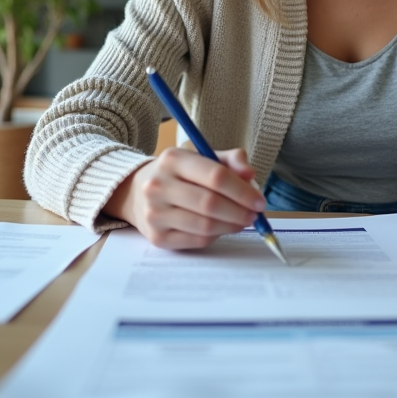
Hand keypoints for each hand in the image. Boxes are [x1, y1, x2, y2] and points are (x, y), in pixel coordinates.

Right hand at [103, 148, 265, 249]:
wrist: (137, 192)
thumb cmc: (179, 174)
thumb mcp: (202, 156)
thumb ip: (230, 160)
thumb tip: (250, 175)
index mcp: (172, 159)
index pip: (215, 176)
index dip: (242, 190)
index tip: (259, 200)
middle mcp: (158, 185)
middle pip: (211, 204)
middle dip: (240, 211)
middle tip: (255, 214)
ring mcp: (155, 213)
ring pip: (205, 226)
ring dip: (232, 226)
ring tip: (242, 221)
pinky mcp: (157, 237)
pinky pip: (197, 240)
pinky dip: (217, 236)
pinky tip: (222, 227)